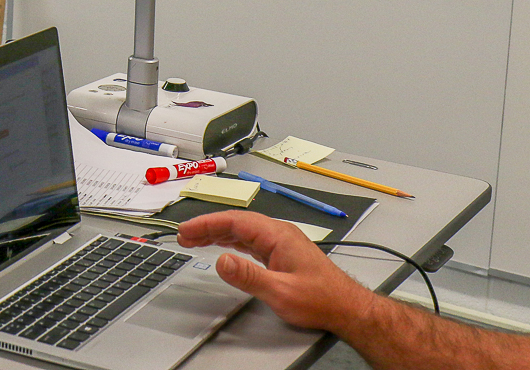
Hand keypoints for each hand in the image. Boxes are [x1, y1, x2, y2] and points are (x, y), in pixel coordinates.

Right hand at [176, 211, 373, 333]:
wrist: (346, 308)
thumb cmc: (320, 299)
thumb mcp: (280, 291)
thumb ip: (248, 276)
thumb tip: (221, 260)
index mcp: (277, 235)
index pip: (234, 221)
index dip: (207, 224)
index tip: (186, 230)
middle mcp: (279, 233)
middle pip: (236, 222)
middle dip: (208, 227)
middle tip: (183, 235)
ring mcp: (281, 242)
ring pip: (242, 230)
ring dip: (217, 233)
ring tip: (194, 240)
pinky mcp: (282, 252)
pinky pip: (250, 240)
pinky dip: (231, 240)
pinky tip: (222, 245)